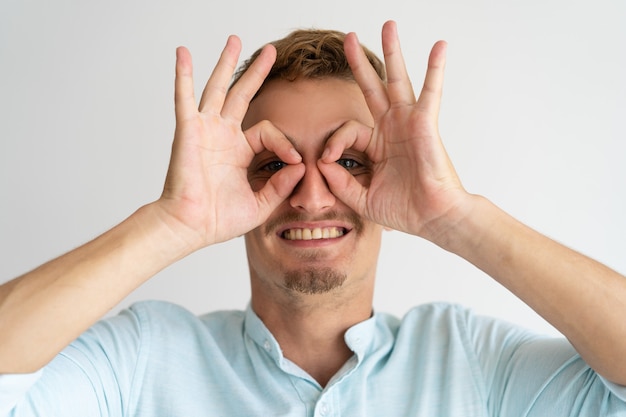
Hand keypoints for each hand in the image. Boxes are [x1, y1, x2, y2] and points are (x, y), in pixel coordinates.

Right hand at [158, 37, 303, 248]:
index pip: (268, 131)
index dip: (285, 143)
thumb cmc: (219, 219)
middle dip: (257, 72)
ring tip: (235, 40)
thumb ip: (281, 185)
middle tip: (270, 51)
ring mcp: (205, 130)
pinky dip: (184, 76)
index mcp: (239, 151)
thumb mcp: (260, 203)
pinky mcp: (188, 131)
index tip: (297, 161)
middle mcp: (222, 135)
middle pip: (242, 94)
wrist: (191, 227)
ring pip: (218, 88)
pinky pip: (185, 98)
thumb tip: (302, 166)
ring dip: (226, 63)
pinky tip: (184, 54)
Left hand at [318, 21, 467, 240]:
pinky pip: (430, 92)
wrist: (432, 218)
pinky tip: (439, 46)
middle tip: (348, 38)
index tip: (327, 161)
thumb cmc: (404, 210)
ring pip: (397, 80)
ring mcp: (409, 123)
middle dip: (359, 64)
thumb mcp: (362, 198)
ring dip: (392, 52)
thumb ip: (340, 183)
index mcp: (377, 145)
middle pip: (373, 87)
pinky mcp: (425, 124)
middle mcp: (392, 128)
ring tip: (388, 25)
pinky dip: (435, 69)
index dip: (333, 143)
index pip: (346, 130)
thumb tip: (321, 163)